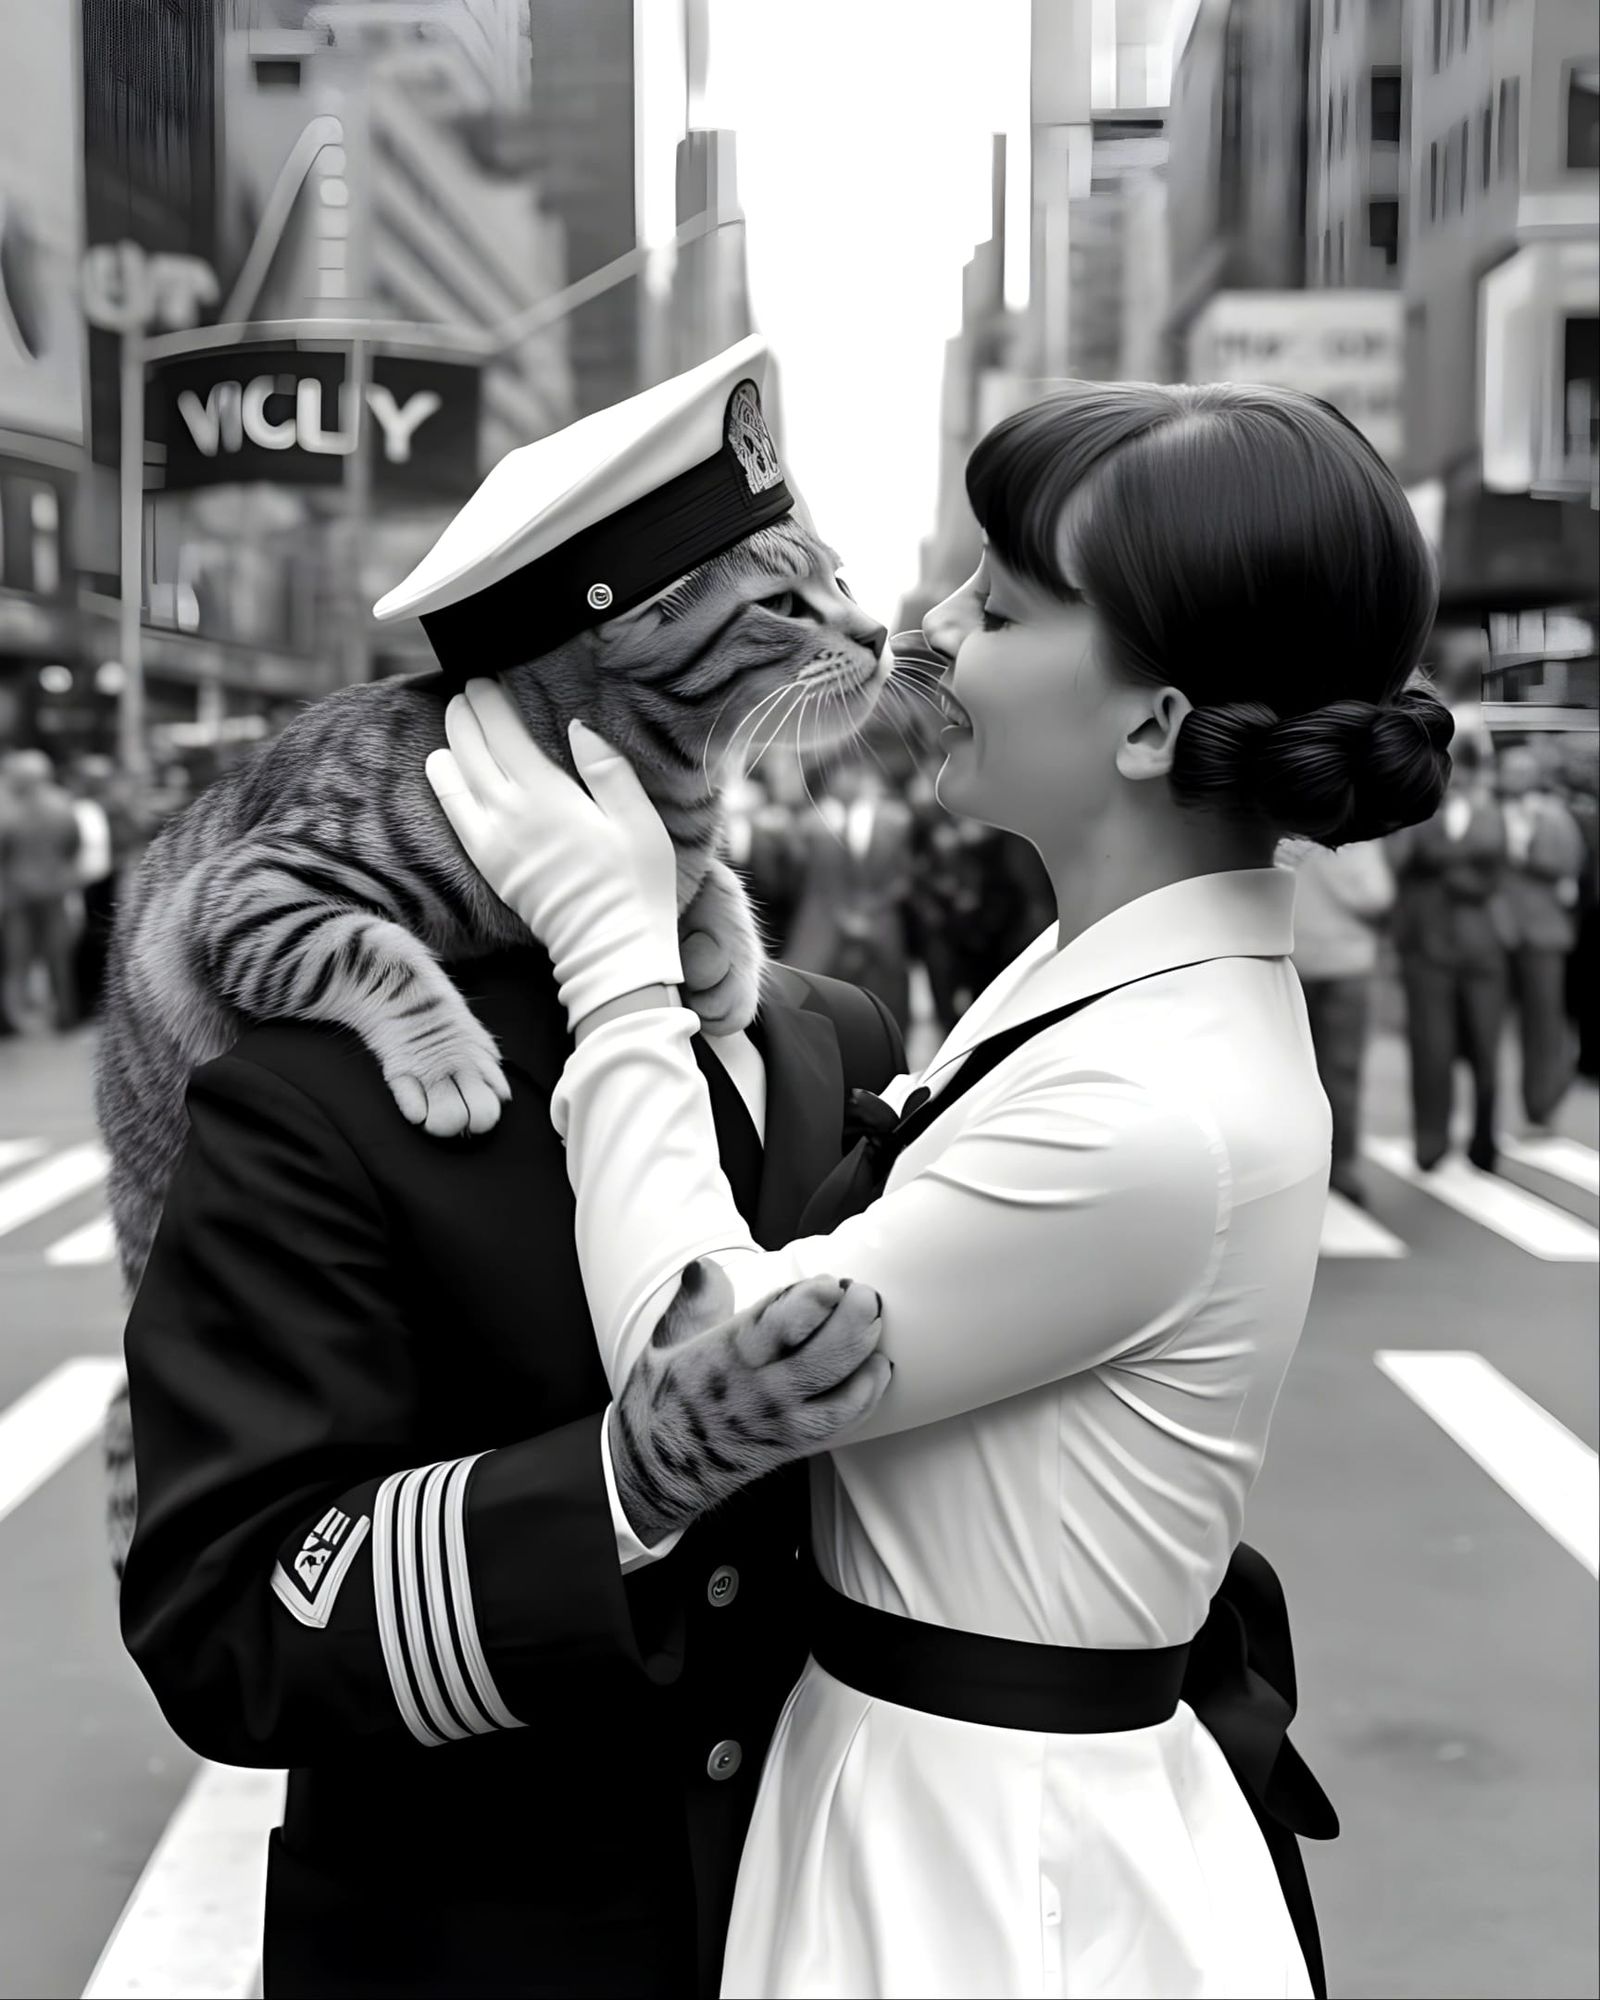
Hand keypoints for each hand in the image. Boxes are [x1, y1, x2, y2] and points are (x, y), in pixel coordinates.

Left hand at [425, 679, 681, 1029]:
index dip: (490, 699)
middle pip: (472, 746)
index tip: (487, 677)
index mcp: (547, 795)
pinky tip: (442, 764)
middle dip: (466, 711)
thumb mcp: (639, 821)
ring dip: (451, 739)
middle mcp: (509, 812)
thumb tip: (577, 726)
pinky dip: (442, 781)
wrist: (609, 948)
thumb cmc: (636, 885)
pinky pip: (451, 811)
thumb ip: (608, 769)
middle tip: (468, 688)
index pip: (503, 731)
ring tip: (456, 717)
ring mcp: (492, 840)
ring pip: (454, 774)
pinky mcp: (487, 863)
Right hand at [608, 1260, 891, 1545]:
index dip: (815, 1297)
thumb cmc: (659, 1403)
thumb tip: (706, 1266)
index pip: (784, 1321)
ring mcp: (781, 1420)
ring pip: (840, 1386)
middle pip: (825, 1351)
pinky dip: (866, 1395)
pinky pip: (841, 1422)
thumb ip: (694, 1303)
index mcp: (726, 1355)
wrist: (655, 1473)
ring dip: (865, 1351)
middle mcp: (760, 1389)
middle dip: (854, 1315)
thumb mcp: (663, 1344)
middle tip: (862, 1293)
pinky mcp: (793, 1445)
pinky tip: (877, 1370)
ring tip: (875, 1323)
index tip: (828, 1282)